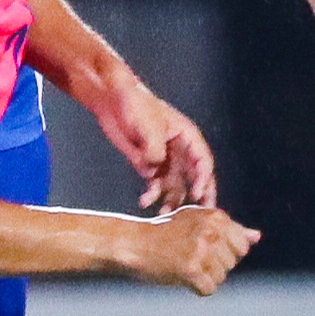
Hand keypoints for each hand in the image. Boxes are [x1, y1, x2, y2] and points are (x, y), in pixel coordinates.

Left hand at [89, 75, 216, 213]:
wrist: (111, 101)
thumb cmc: (135, 104)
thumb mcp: (148, 126)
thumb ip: (154, 150)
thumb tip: (154, 170)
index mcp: (187, 136)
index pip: (202, 161)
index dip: (203, 179)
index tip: (197, 194)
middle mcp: (179, 151)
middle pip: (195, 176)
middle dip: (199, 195)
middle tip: (202, 215)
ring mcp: (164, 159)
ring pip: (175, 185)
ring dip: (172, 200)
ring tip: (164, 213)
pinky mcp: (147, 165)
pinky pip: (155, 184)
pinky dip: (152, 194)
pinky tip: (144, 202)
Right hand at [123, 205, 259, 295]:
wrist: (132, 243)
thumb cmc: (165, 233)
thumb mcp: (197, 223)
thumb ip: (229, 230)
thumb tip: (257, 237)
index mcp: (216, 217)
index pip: (242, 247)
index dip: (224, 252)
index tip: (201, 246)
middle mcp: (211, 231)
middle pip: (232, 264)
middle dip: (213, 265)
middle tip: (187, 255)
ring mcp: (201, 250)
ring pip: (220, 278)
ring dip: (203, 277)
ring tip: (181, 264)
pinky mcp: (190, 269)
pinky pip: (208, 289)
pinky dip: (196, 289)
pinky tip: (181, 276)